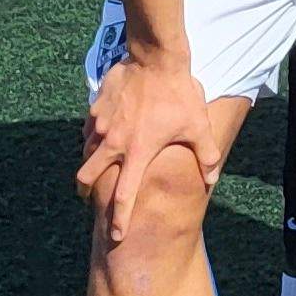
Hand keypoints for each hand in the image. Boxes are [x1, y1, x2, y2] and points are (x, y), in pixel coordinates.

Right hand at [75, 47, 218, 246]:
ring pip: (84, 152)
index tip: (116, 236)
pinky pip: (87, 129)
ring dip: (89, 162)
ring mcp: (100, 125)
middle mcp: (113, 144)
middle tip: (90, 196)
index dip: (119, 220)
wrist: (155, 59)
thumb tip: (212, 179)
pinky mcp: (94, 108)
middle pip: (86, 178)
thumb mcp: (198, 125)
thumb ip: (205, 155)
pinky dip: (91, 137)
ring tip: (98, 164)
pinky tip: (102, 134)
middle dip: (86, 191)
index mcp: (137, 153)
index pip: (124, 196)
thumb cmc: (179, 94)